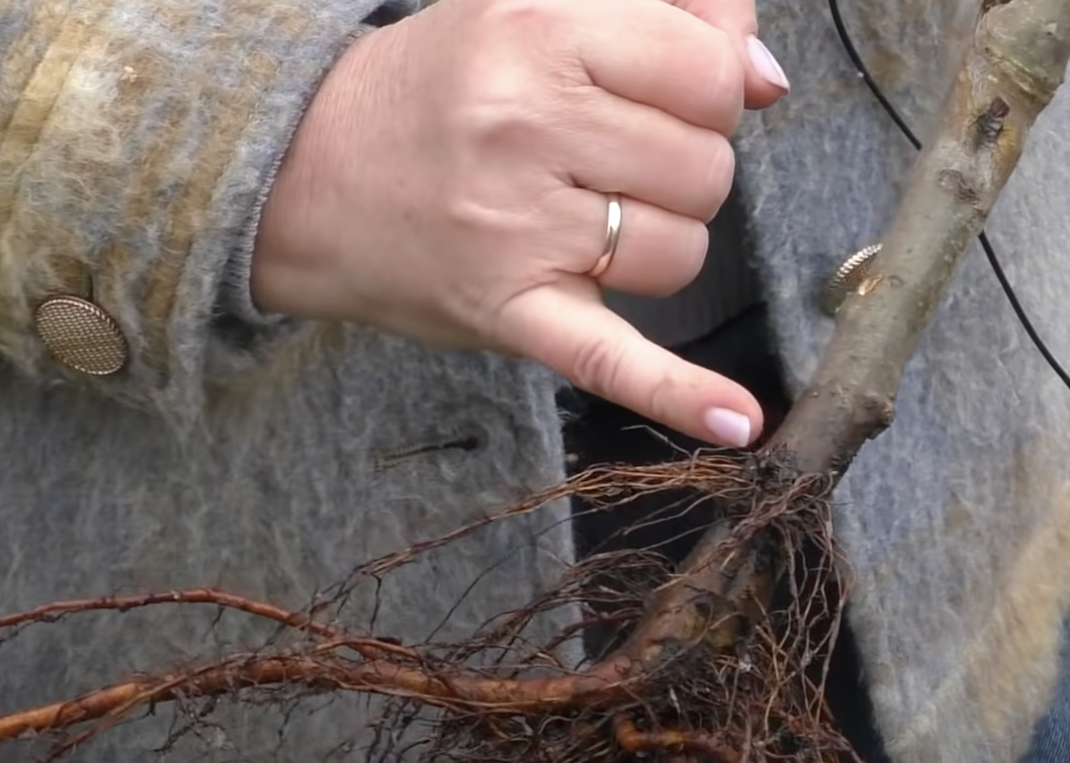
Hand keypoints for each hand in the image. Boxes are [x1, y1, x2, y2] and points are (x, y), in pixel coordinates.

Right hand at [251, 0, 789, 447]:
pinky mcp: (509, 312)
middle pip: (705, 165)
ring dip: (658, 238)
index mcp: (540, 31)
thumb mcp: (532, 6)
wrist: (304, 173)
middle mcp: (528, 126)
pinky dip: (679, 394)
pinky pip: (614, 360)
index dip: (710, 87)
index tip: (672, 95)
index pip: (709, 71)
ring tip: (590, 216)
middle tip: (611, 156)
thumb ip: (663, 16)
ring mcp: (518, 229)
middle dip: (681, 162)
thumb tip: (766, 76)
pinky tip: (738, 420)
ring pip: (681, 248)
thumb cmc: (436, 90)